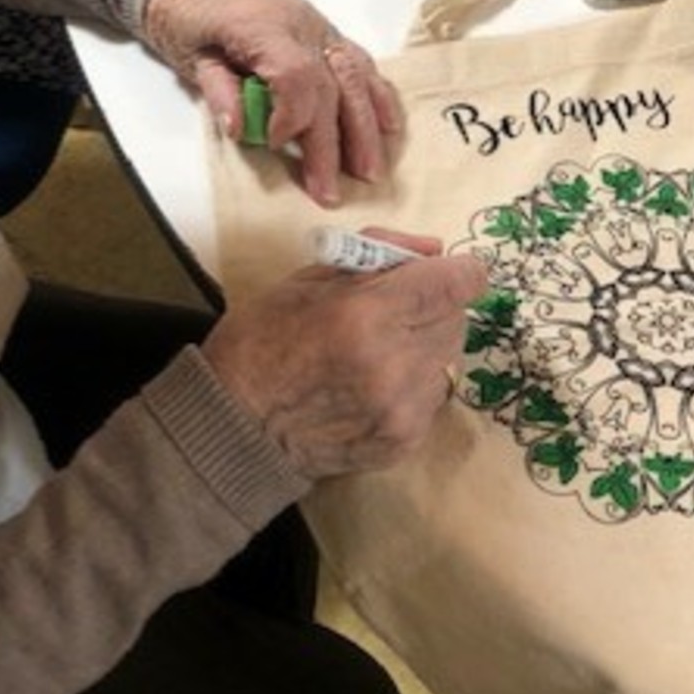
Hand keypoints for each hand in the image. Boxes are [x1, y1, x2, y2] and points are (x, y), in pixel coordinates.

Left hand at [142, 0, 400, 206]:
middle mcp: (301, 24)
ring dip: (365, 128)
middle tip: (329, 191)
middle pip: (329, 86)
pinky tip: (389, 127)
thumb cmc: (191, 18)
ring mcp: (319, 26)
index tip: (277, 145)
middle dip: (332, 144)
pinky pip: (361, 63)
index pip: (296, 73)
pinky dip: (377, 96)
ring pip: (355, 77)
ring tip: (369, 170)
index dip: (293, 116)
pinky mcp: (327, 33)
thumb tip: (241, 128)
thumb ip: (219, 90)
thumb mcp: (189, 54)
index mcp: (262, 25)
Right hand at [202, 233, 487, 477]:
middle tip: (393, 310)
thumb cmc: (263, 339)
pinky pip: (433, 397)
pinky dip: (413, 383)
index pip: (457, 283)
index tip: (442, 272)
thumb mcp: (309, 277)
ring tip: (379, 350)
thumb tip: (435, 250)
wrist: (236, 426)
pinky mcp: (404, 442)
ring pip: (449, 359)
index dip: (457, 271)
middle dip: (433, 305)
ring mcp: (403, 409)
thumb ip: (377, 253)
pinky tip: (373, 385)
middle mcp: (395, 363)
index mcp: (367, 314)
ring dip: (425, 345)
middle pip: (457, 318)